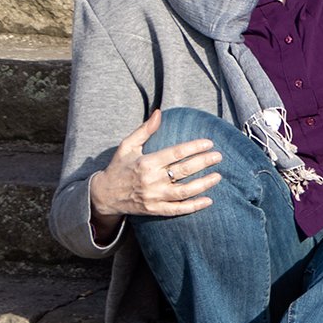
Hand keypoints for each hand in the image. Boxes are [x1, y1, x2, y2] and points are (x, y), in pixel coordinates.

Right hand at [87, 112, 221, 232]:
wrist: (103, 196)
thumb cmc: (118, 167)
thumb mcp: (127, 146)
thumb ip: (144, 130)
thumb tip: (159, 112)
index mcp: (146, 163)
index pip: (176, 153)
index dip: (195, 147)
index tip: (209, 143)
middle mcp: (151, 180)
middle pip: (184, 170)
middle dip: (204, 162)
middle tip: (219, 156)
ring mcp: (153, 197)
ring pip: (184, 191)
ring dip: (203, 184)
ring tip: (218, 176)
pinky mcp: (154, 210)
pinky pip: (177, 209)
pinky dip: (194, 206)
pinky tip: (208, 201)